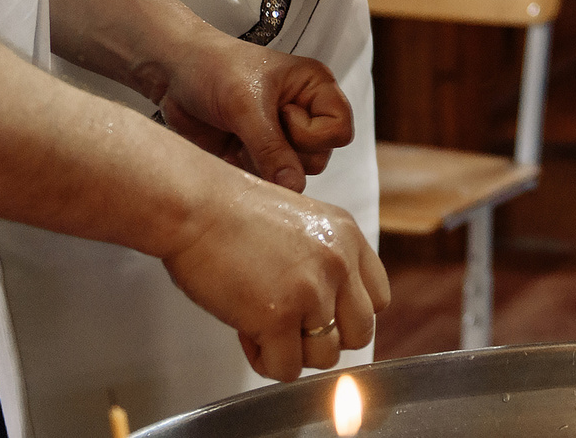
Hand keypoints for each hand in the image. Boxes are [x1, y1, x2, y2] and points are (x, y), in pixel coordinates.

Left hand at [147, 32, 355, 192]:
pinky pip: (268, 180)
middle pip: (320, 157)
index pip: (340, 130)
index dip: (314, 134)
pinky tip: (231, 150)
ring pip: (294, 174)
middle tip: (255, 126)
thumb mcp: (246, 105)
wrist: (171, 74)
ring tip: (240, 138)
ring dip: (265, 164)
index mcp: (314, 88)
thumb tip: (295, 188)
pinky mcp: (257, 155)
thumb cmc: (214, 69)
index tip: (282, 115)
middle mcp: (304, 113)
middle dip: (286, 151)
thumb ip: (272, 148)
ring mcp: (281, 137)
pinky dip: (250, 172)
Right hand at [161, 175, 390, 380]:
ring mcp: (312, 292)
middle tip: (292, 329)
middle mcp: (339, 264)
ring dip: (294, 352)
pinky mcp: (279, 318)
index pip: (378, 299)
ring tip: (263, 329)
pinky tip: (246, 336)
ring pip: (325, 357)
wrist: (196, 207)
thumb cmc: (233, 214)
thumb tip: (327, 305)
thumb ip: (324, 259)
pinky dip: (265, 361)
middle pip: (360, 334)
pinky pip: (286, 369)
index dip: (348, 315)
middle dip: (325, 340)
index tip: (321, 316)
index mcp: (347, 237)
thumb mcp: (302, 223)